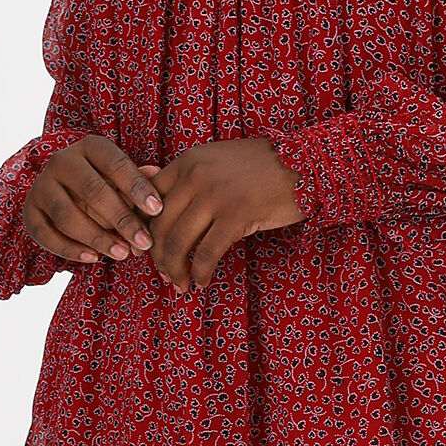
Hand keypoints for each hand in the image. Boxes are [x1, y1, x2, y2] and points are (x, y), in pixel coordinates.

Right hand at [19, 137, 164, 266]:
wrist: (63, 189)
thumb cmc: (105, 183)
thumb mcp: (122, 177)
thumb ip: (138, 179)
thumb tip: (156, 174)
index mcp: (89, 147)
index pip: (115, 163)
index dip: (136, 187)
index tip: (156, 209)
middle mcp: (61, 161)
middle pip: (92, 191)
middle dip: (121, 219)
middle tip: (144, 242)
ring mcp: (42, 186)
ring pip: (68, 215)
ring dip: (97, 237)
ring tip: (122, 254)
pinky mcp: (30, 211)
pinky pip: (46, 234)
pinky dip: (70, 249)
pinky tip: (93, 258)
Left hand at [146, 138, 302, 289]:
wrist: (303, 163)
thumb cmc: (263, 166)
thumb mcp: (219, 161)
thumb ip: (191, 176)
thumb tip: (159, 196)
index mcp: (188, 162)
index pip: (148, 198)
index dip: (142, 228)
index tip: (145, 248)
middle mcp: (195, 177)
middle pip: (159, 225)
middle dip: (157, 257)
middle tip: (164, 274)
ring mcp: (215, 196)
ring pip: (178, 243)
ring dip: (176, 270)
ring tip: (181, 285)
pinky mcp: (236, 216)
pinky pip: (206, 253)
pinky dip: (200, 273)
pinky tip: (202, 282)